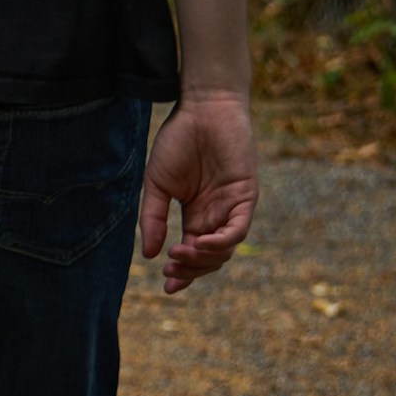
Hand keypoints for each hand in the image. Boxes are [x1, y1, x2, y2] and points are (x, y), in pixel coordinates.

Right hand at [140, 90, 258, 292]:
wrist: (201, 108)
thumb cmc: (178, 141)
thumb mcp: (157, 185)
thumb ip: (153, 219)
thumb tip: (149, 255)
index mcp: (197, 215)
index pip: (193, 253)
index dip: (183, 273)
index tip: (166, 287)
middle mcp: (217, 215)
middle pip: (210, 258)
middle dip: (190, 270)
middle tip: (170, 273)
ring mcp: (233, 207)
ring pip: (225, 250)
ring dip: (202, 259)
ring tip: (179, 255)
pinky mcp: (246, 196)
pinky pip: (238, 230)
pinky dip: (221, 242)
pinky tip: (200, 244)